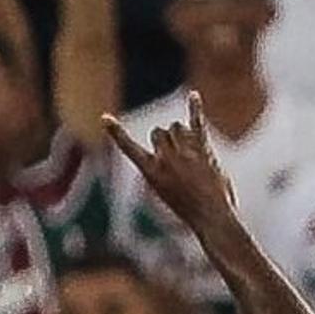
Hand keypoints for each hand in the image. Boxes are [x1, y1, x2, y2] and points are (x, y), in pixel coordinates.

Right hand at [102, 93, 238, 233]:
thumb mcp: (165, 192)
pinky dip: (195, 108)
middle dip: (167, 139)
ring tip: (193, 155)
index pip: (129, 148)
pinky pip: (196, 123)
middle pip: (159, 132)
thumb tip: (171, 140)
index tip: (105, 118)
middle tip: (180, 159)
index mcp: (150, 173)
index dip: (116, 133)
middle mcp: (164, 160)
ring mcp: (184, 153)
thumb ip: (163, 166)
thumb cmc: (189, 210)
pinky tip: (194, 96)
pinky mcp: (202, 149)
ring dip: (182, 135)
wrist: (210, 217)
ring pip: (177, 127)